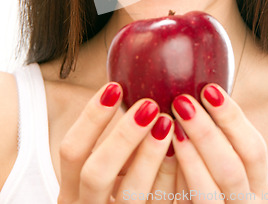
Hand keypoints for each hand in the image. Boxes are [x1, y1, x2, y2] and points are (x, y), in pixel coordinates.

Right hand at [57, 82, 174, 203]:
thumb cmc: (124, 180)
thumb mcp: (112, 162)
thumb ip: (118, 136)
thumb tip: (133, 85)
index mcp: (73, 186)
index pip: (71, 150)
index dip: (91, 118)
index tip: (115, 87)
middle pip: (96, 174)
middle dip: (122, 137)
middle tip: (149, 105)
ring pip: (131, 194)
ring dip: (150, 156)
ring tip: (169, 123)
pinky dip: (173, 177)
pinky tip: (185, 149)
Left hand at [171, 84, 267, 203]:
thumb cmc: (214, 181)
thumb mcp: (226, 160)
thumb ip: (218, 136)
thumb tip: (199, 87)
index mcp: (258, 183)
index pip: (255, 150)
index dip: (233, 118)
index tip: (209, 89)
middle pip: (232, 171)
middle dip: (206, 134)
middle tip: (181, 102)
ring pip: (207, 195)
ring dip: (188, 158)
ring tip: (167, 125)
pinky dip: (168, 185)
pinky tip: (155, 157)